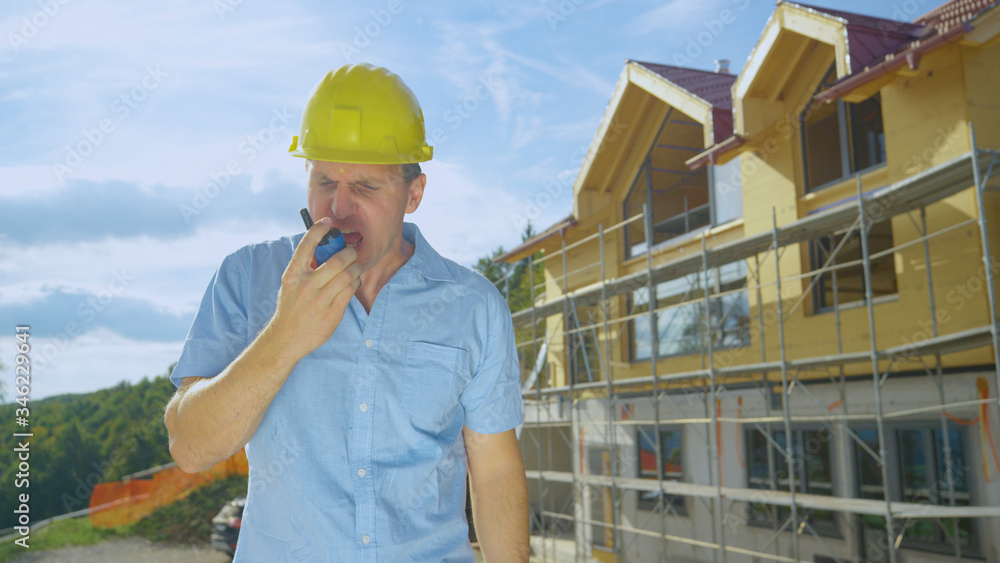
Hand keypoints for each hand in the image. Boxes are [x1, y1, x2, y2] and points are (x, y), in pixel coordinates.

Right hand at [267, 217, 361, 359]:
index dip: (319, 230)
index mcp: (293, 275)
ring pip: (348, 275)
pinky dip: (355, 283)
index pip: (306, 245)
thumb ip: (305, 268)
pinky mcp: (331, 314)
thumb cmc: (291, 308)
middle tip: (353, 253)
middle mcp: (306, 286)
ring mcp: (319, 301)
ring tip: (356, 267)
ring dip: (357, 268)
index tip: (328, 222)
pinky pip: (350, 291)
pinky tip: (353, 282)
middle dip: (350, 253)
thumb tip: (325, 247)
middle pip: (338, 260)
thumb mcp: (290, 285)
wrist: (286, 338)